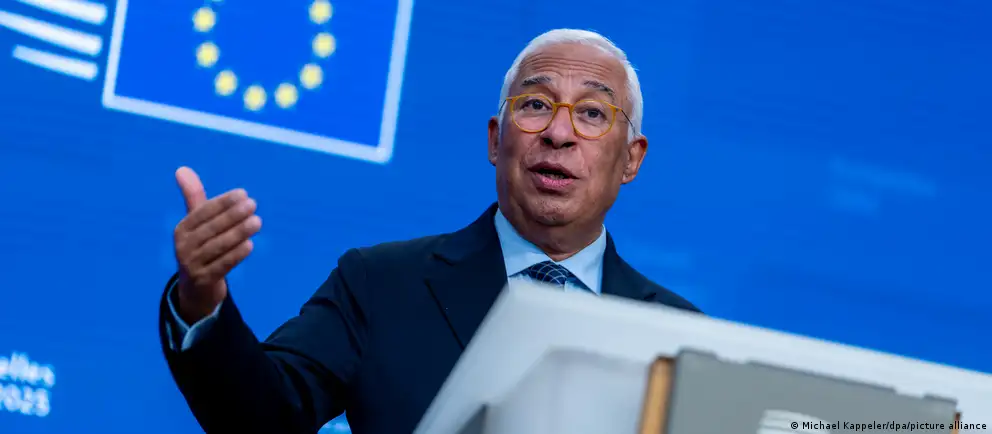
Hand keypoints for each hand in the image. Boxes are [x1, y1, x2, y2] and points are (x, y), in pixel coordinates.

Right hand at [172, 167, 261, 323]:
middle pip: (211, 228)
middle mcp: (183, 246)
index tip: (243, 193)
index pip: (202, 212)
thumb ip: (193, 198)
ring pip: (218, 246)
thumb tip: (182, 168)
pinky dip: (236, 255)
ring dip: (239, 233)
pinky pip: (222, 266)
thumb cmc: (200, 247)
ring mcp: (192, 265)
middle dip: (233, 215)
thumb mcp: (196, 224)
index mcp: (182, 229)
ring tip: (257, 222)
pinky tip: (250, 244)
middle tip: (253, 205)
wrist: (196, 288)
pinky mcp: (203, 280)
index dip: (223, 202)